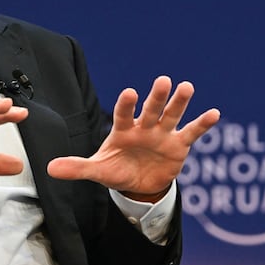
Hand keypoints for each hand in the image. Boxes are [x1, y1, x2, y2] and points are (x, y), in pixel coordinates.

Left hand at [47, 76, 219, 200]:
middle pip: (151, 109)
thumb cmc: (116, 170)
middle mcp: (144, 127)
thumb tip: (49, 168)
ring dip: (180, 102)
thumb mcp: (97, 170)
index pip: (123, 114)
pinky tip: (214, 113)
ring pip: (172, 115)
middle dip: (157, 96)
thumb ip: (77, 167)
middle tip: (163, 80)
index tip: (129, 92)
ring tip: (187, 87)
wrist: (138, 184)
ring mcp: (162, 134)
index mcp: (123, 130)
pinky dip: (202, 124)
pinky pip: (191, 132)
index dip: (127, 104)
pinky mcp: (178, 145)